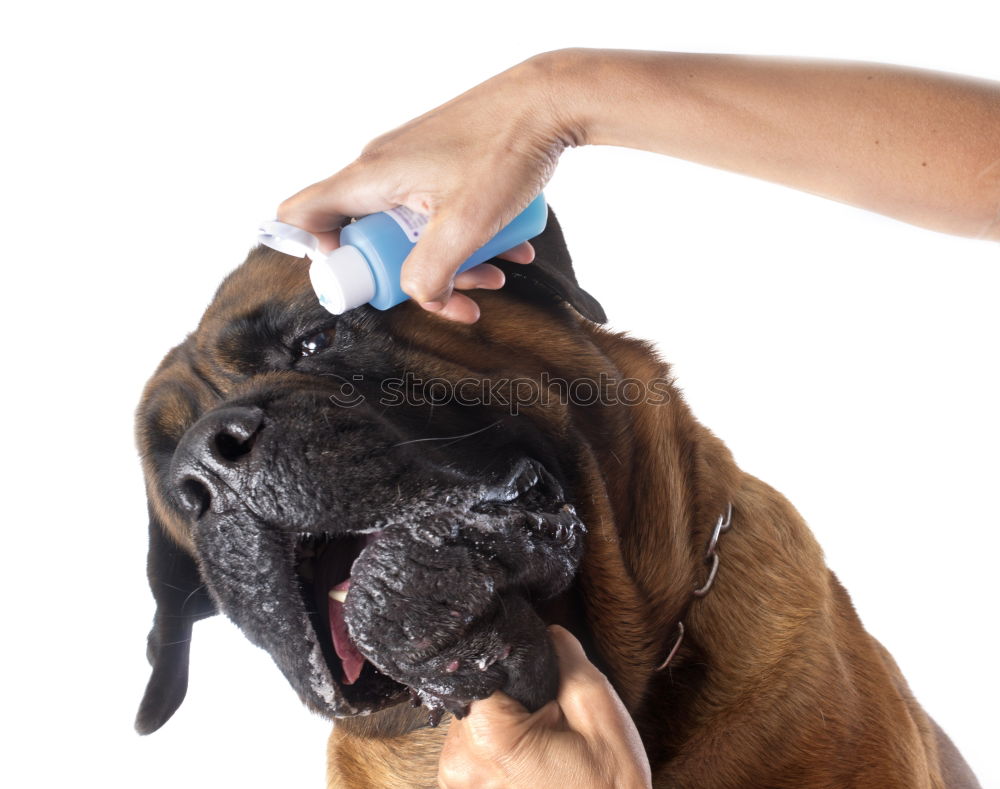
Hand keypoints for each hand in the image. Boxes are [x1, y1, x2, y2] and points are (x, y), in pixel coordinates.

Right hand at [277, 54, 571, 322]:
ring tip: (497, 276)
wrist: (550, 100)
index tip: (366, 278)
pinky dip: (469, 236)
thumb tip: (419, 297)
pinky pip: (440, 211)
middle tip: (454, 290)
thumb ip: (430, 272)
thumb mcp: (465, 226)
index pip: (303, 215)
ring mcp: (412, 163)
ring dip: (453, 262)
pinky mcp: (440, 162)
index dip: (320, 256)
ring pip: (414, 230)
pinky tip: (511, 247)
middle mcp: (382, 168)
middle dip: (414, 274)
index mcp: (371, 178)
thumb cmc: (505, 150)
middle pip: (370, 238)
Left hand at [438, 625, 652, 788]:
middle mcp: (461, 765)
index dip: (504, 658)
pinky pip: (471, 748)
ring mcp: (459, 784)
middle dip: (506, 692)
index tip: (530, 663)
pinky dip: (495, 742)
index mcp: (489, 738)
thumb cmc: (608, 787)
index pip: (476, 669)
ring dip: (500, 719)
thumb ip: (566, 661)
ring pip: (470, 721)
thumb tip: (546, 634)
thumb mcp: (599, 712)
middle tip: (547, 707)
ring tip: (541, 735)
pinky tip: (527, 753)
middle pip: (471, 695)